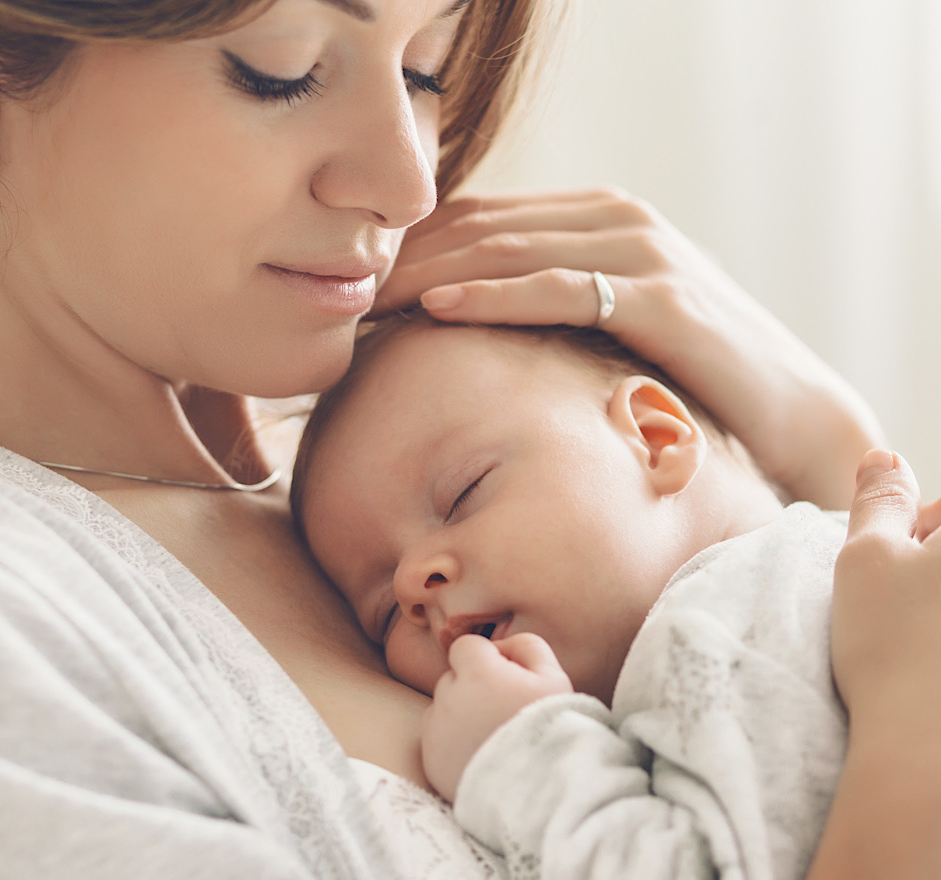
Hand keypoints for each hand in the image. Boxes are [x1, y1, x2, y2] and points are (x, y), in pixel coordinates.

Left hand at [376, 188, 883, 506]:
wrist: (788, 410)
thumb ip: (553, 306)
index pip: (481, 220)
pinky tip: (436, 306)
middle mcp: (614, 220)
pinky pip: (558, 288)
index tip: (354, 280)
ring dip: (429, 271)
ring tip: (365, 297)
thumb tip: (468, 325)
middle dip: (404, 256)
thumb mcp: (610, 328)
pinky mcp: (660, 295)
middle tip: (340, 287)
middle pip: (482, 228)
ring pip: (509, 250)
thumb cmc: (690, 376)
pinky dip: (492, 294)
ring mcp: (640, 251)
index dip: (411, 245)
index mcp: (596, 220)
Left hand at [420, 632, 572, 801]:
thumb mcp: (554, 677)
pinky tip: (481, 756)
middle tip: (503, 712)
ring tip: (493, 737)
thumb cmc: (551, 730)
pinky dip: (452, 744)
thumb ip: (526, 646)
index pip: (465, 646)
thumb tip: (502, 645)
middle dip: (473, 687)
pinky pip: (436, 740)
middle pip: (453, 678)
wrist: (539, 794)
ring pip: (442, 709)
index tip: (506, 678)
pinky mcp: (431, 762)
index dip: (487, 658)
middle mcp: (448, 698)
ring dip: (460, 715)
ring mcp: (436, 732)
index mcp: (476, 673)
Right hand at [831, 450, 940, 721]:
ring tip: (922, 646)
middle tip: (897, 609)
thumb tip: (884, 455)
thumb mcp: (866, 556)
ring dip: (938, 609)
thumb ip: (878, 498)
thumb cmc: (894, 646)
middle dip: (931, 570)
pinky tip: (935, 672)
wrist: (927, 755)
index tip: (886, 570)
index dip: (907, 532)